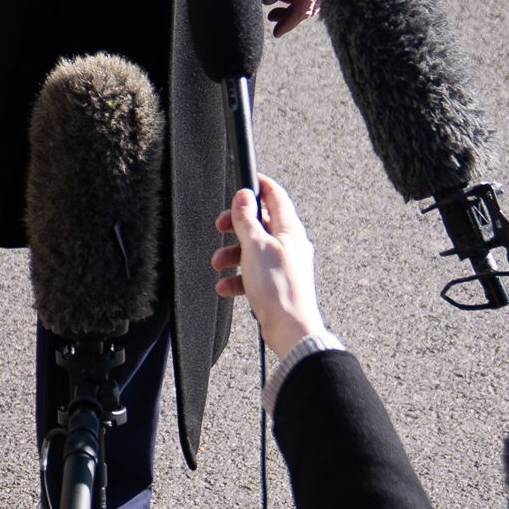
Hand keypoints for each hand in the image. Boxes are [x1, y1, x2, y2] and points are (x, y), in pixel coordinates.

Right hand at [211, 175, 320, 359]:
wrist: (290, 328)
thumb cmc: (278, 287)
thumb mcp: (255, 246)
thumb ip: (247, 220)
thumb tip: (244, 196)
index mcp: (289, 230)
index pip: (276, 197)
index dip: (259, 186)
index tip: (244, 180)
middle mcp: (289, 245)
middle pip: (260, 223)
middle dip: (236, 225)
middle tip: (221, 226)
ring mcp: (282, 265)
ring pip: (253, 249)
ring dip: (232, 253)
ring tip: (218, 263)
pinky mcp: (275, 284)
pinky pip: (252, 273)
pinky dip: (237, 277)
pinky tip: (225, 286)